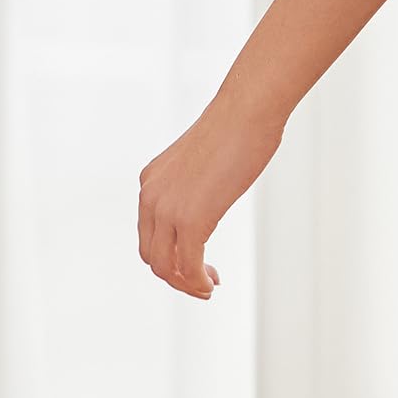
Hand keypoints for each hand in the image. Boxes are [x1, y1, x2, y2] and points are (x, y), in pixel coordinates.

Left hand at [138, 92, 285, 298]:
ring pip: (164, 266)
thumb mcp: (203, 159)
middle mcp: (151, 196)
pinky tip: (211, 284)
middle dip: (176, 275)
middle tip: (203, 282)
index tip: (198, 261)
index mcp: (151, 181)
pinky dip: (197, 282)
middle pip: (151, 255)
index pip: (150, 233)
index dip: (170, 254)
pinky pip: (187, 266)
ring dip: (186, 284)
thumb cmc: (238, 125)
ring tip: (208, 288)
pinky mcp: (190, 220)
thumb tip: (212, 195)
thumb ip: (197, 182)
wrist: (248, 110)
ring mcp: (167, 209)